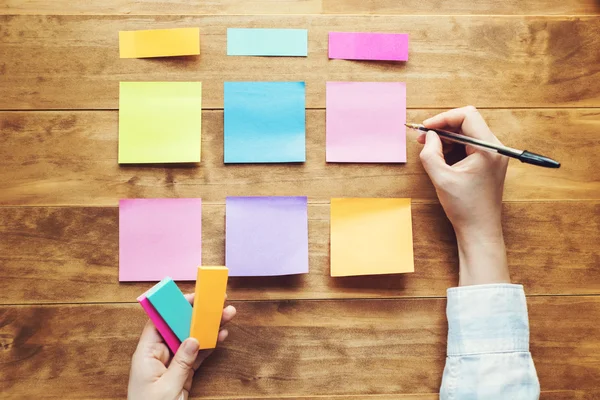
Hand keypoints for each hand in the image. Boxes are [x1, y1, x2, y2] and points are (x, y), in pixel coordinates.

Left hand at [127, 294, 235, 399]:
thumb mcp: (166, 388)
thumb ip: (181, 363)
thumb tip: (193, 339)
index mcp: (146, 354)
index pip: (159, 322)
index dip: (174, 307)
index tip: (193, 296)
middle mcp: (158, 355)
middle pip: (179, 328)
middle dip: (198, 315)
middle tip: (217, 303)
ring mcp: (171, 364)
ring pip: (191, 340)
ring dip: (208, 329)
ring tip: (227, 316)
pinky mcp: (182, 375)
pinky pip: (196, 356)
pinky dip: (209, 346)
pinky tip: (221, 336)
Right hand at [417, 106, 509, 285]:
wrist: (480, 230)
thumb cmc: (464, 207)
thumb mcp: (441, 178)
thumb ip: (431, 153)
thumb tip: (428, 136)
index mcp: (487, 148)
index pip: (467, 115)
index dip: (443, 118)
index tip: (425, 128)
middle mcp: (494, 148)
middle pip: (467, 122)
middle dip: (443, 127)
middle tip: (422, 137)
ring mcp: (493, 155)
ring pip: (467, 133)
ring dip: (447, 137)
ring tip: (429, 149)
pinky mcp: (488, 163)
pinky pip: (470, 145)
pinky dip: (454, 147)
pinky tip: (441, 157)